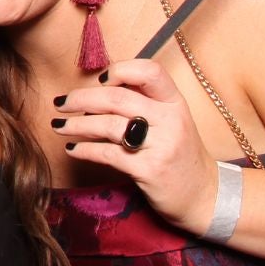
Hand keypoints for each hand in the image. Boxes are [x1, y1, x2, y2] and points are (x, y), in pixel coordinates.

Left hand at [53, 59, 218, 234]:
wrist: (205, 195)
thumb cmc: (179, 154)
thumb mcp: (171, 121)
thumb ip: (144, 102)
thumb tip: (98, 90)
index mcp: (175, 102)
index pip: (150, 71)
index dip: (120, 70)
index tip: (98, 80)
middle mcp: (171, 119)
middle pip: (117, 98)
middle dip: (81, 98)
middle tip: (60, 103)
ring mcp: (162, 145)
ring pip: (109, 125)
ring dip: (77, 124)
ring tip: (59, 126)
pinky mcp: (150, 170)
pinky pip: (108, 154)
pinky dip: (84, 149)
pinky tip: (72, 149)